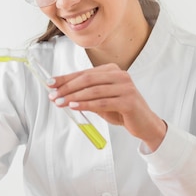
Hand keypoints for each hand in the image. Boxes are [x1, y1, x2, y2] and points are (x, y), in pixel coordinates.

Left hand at [47, 63, 166, 151]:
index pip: (84, 73)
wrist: (144, 124)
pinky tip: (74, 106)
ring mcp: (125, 87)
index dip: (65, 78)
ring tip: (59, 102)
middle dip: (67, 88)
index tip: (50, 84)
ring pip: (93, 91)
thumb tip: (60, 93)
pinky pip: (102, 102)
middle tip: (53, 95)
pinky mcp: (128, 101)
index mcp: (112, 70)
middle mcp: (120, 75)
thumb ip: (85, 94)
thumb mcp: (101, 100)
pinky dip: (86, 105)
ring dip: (73, 97)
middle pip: (87, 79)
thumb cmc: (121, 111)